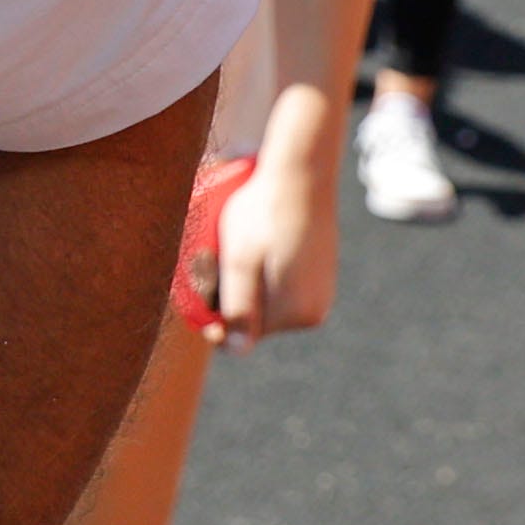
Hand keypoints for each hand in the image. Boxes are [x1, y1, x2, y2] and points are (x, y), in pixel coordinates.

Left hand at [204, 128, 338, 342]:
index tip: (204, 274)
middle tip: (212, 254)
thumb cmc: (263, 215)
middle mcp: (314, 311)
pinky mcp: (317, 276)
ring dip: (240, 281)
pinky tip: (253, 244)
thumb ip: (238, 307)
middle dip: (226, 294)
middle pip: (252, 318)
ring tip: (232, 246)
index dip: (213, 311)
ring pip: (262, 301)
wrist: (300, 175)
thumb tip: (235, 349)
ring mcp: (319, 294)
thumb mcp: (240, 262)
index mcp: (296, 313)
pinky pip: (277, 286)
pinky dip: (258, 271)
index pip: (240, 333)